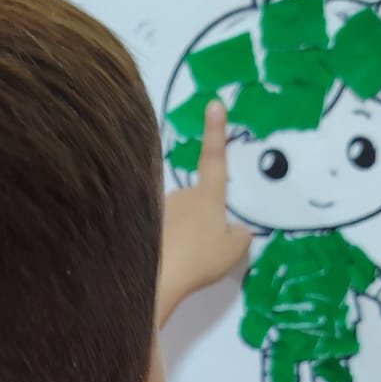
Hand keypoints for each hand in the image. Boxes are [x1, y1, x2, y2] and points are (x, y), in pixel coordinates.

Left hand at [159, 101, 252, 324]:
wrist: (157, 278)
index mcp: (208, 196)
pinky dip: (165, 247)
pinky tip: (166, 265)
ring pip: (177, 219)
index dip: (216, 131)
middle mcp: (181, 195)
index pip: (215, 158)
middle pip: (197, 203)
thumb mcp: (235, 250)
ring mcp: (159, 208)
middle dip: (202, 222)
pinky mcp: (141, 223)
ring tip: (183, 263)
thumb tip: (234, 230)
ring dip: (182, 236)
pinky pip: (160, 232)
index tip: (214, 103)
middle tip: (204, 252)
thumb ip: (239, 235)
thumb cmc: (200, 259)